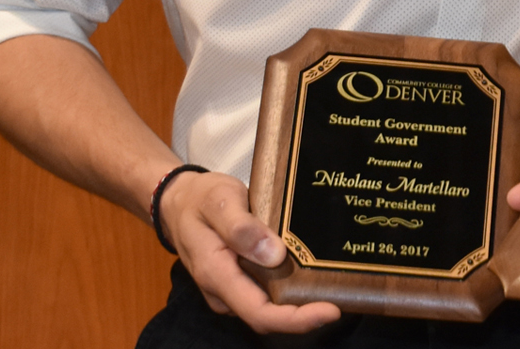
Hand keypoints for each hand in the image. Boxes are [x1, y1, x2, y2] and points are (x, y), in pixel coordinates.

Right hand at [156, 169, 340, 333]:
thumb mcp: (219, 201)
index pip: (258, 312)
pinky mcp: (238, 281)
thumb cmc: (200, 199)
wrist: (178, 201)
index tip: (330, 310)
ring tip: (332, 286)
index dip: (295, 319)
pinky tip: (310, 273)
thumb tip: (274, 255)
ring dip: (298, 302)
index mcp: (216, 274)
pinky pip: (265, 292)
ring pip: (268, 306)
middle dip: (304, 314)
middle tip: (341, 296)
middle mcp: (223, 291)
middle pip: (267, 316)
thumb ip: (242, 228)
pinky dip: (288, 289)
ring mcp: (230, 289)